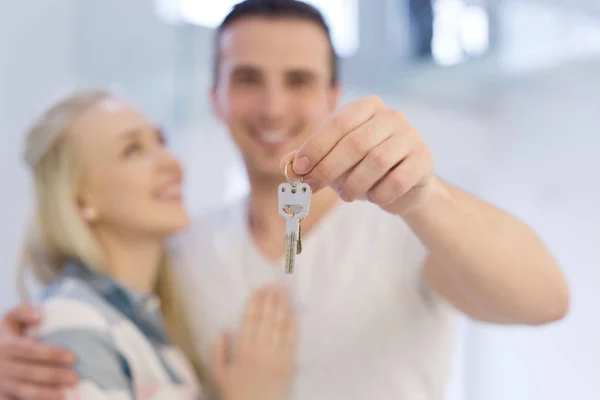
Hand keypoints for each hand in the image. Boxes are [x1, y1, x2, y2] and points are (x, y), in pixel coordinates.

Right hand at [0, 303, 76, 399]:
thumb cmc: (9, 333)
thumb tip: (40, 315)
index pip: (30, 350)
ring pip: (23, 391)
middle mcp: (1, 365)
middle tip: (75, 378)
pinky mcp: (1, 395)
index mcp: (5, 345)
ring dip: (45, 395)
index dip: (51, 354)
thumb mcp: (12, 318)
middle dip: (53, 376)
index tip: (73, 358)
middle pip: (28, 372)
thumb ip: (25, 310)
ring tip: (66, 396)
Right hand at [211, 286, 296, 399]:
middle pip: (266, 319)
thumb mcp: (219, 373)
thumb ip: (218, 351)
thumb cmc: (235, 392)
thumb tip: (223, 330)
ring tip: (284, 293)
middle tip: (275, 285)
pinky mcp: (288, 365)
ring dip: (282, 307)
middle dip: (270, 300)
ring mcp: (274, 356)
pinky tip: (295, 314)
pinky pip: (291, 342)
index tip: (259, 289)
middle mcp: (259, 350)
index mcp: (242, 350)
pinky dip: (293, 327)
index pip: (249, 320)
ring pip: (279, 326)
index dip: (255, 303)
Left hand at [281, 95, 438, 215]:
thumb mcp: (334, 160)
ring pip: (377, 162)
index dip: (316, 146)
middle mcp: (392, 116)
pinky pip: (397, 180)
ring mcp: (412, 136)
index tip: (300, 169)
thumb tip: (288, 165)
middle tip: (314, 188)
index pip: (339, 122)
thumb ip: (311, 160)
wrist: (404, 186)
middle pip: (356, 143)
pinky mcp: (424, 160)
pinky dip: (379, 194)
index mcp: (367, 107)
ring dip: (355, 184)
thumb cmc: (363, 168)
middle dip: (329, 169)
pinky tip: (373, 197)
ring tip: (347, 195)